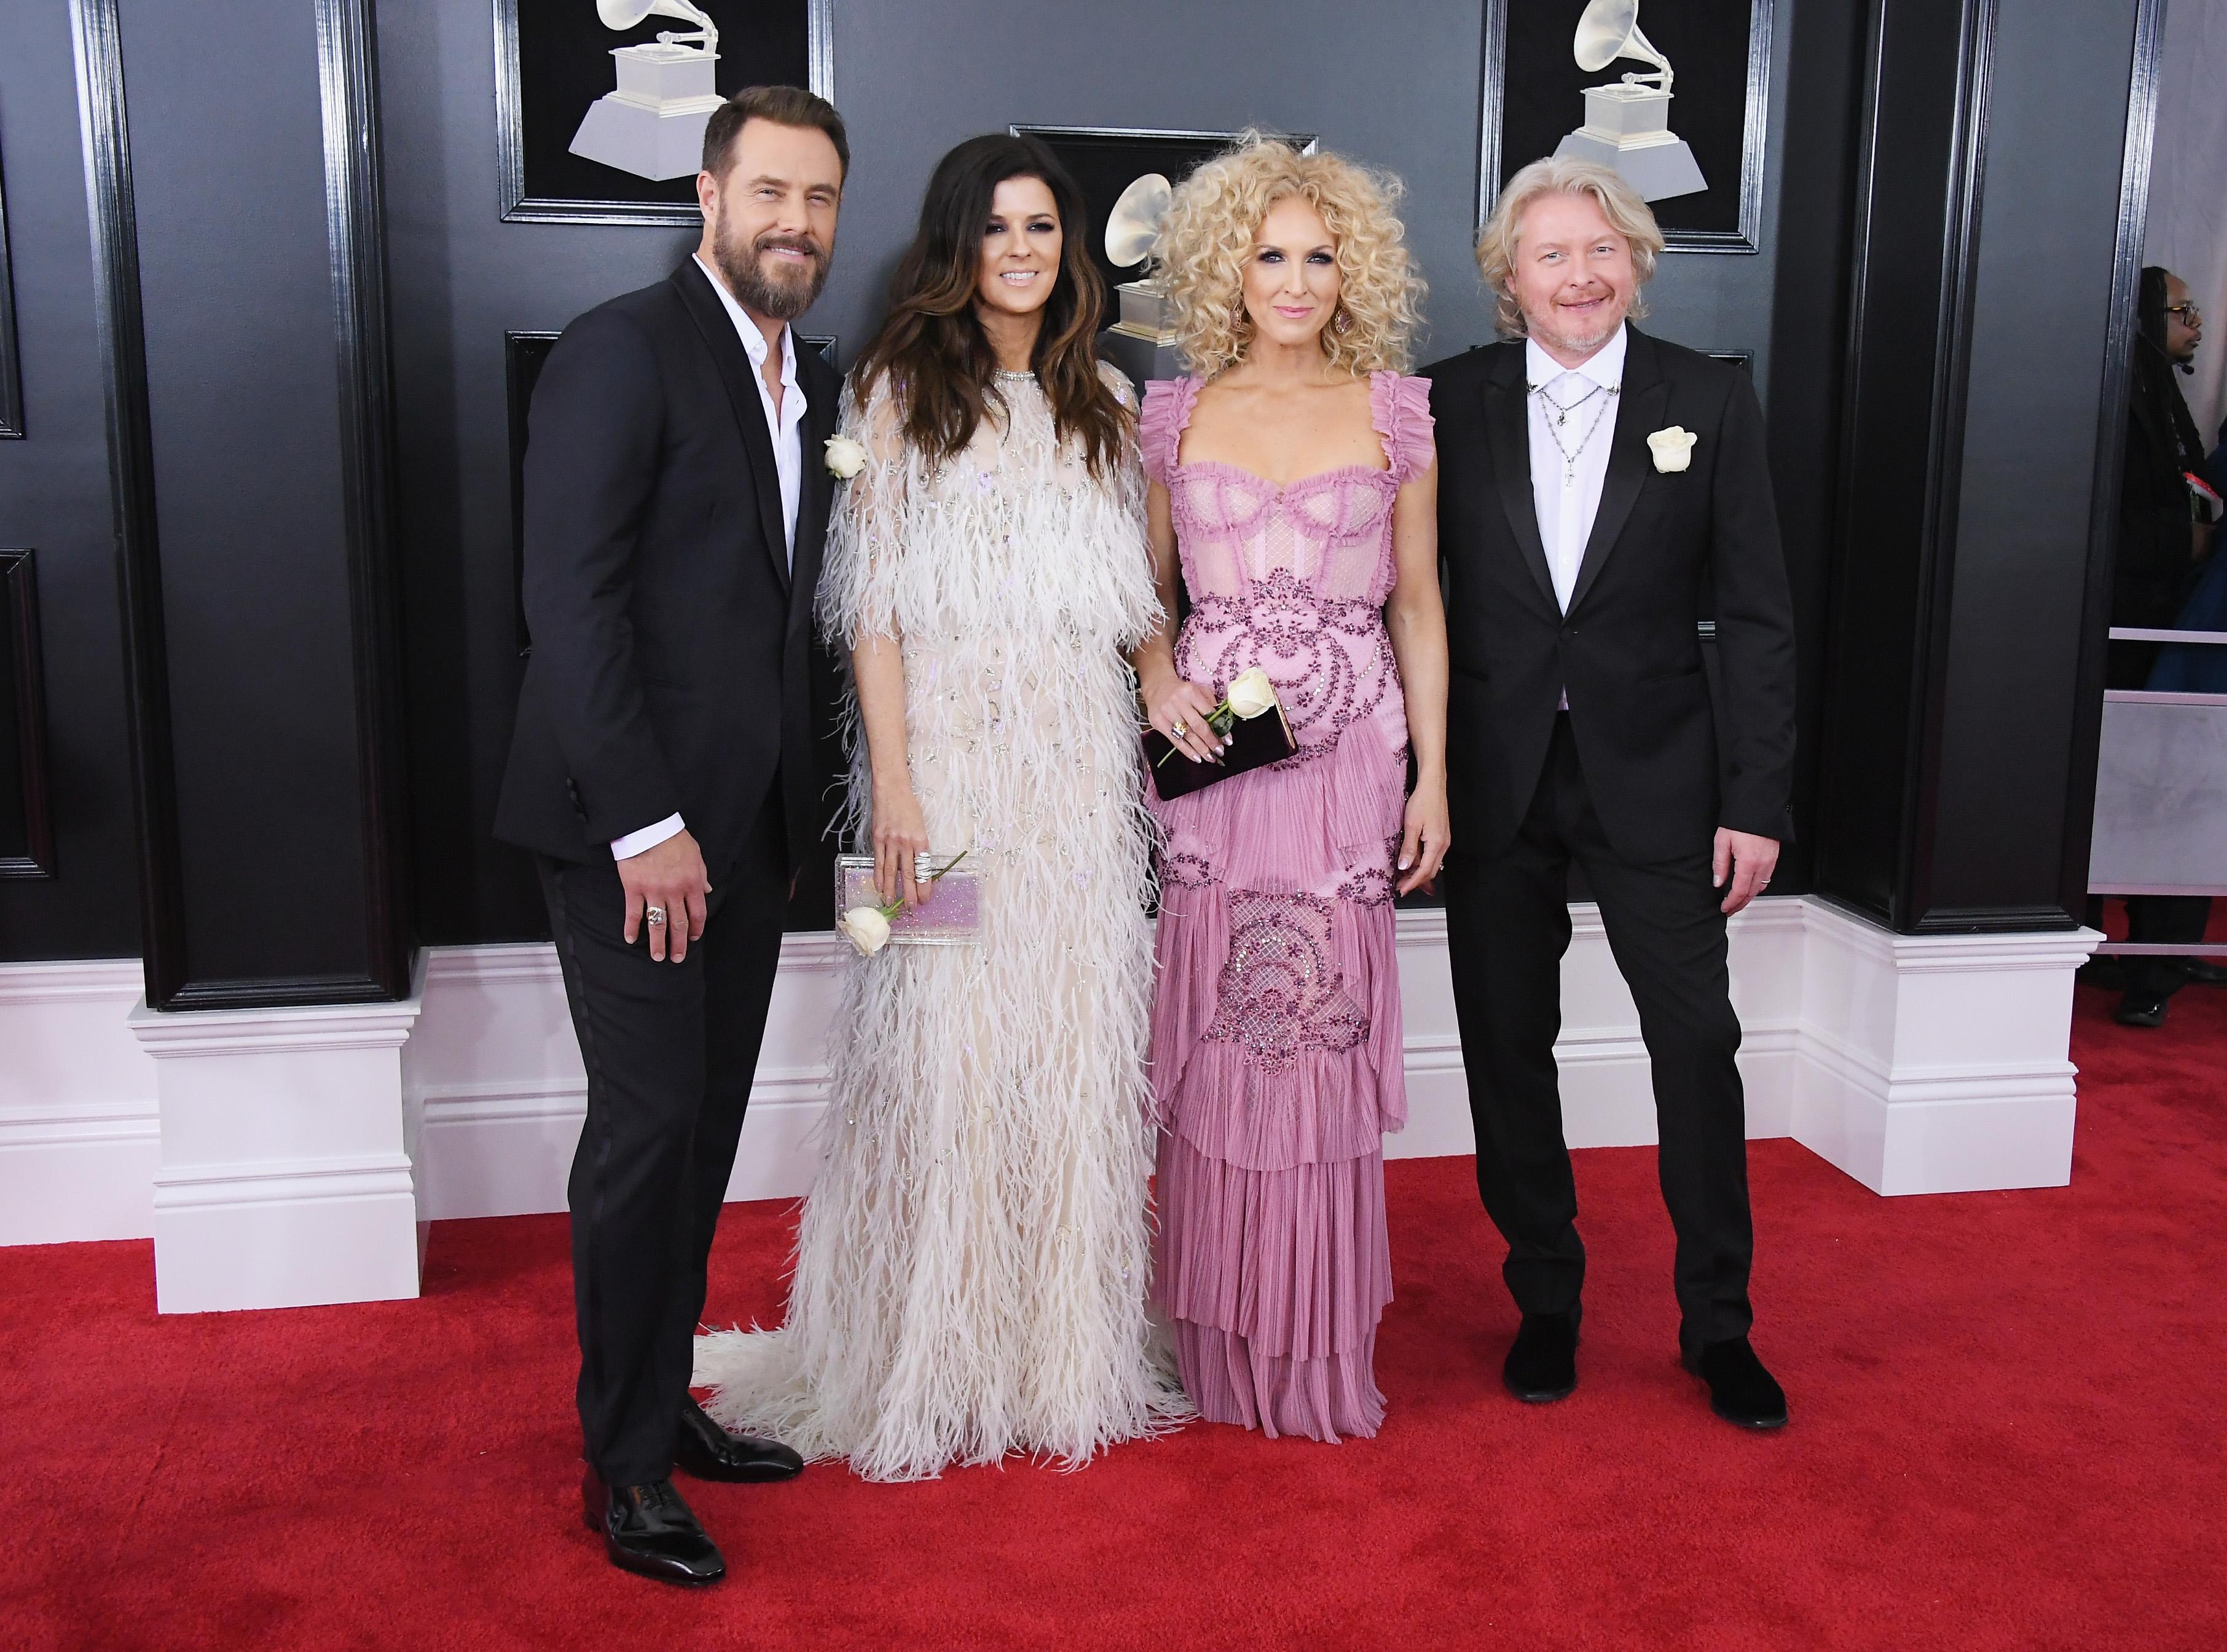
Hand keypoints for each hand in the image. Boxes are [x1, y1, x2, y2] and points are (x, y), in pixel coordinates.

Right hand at [617, 829, 709, 961]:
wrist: (648, 826)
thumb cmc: (673, 838)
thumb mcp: (695, 854)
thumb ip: (701, 875)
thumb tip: (708, 890)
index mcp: (691, 883)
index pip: (697, 913)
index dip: (696, 929)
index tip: (692, 938)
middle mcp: (674, 891)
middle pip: (678, 923)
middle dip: (678, 944)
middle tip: (677, 958)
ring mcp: (653, 891)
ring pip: (657, 924)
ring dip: (658, 943)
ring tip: (658, 957)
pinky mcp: (634, 889)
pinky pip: (633, 913)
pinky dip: (631, 928)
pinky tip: (631, 939)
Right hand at [872, 783, 929, 907]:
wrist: (892, 790)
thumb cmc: (909, 807)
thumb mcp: (921, 826)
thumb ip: (919, 847)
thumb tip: (918, 868)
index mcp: (921, 840)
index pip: (923, 870)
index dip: (924, 886)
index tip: (925, 899)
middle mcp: (906, 843)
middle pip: (908, 874)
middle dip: (910, 893)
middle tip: (911, 908)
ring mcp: (890, 842)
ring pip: (891, 871)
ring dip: (891, 889)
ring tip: (892, 903)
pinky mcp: (878, 839)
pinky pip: (878, 862)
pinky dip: (878, 876)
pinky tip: (879, 887)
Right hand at [1141, 667, 1223, 766]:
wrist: (1158, 686)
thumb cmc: (1182, 691)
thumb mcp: (1198, 690)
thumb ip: (1210, 703)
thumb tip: (1222, 723)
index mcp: (1191, 692)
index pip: (1209, 713)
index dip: (1219, 728)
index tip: (1228, 740)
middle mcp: (1178, 702)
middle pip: (1198, 726)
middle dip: (1211, 741)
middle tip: (1220, 751)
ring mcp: (1167, 713)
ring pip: (1187, 735)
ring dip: (1200, 749)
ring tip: (1210, 758)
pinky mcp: (1158, 722)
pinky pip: (1175, 740)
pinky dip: (1187, 751)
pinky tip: (1196, 758)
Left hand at [1396, 777, 1450, 895]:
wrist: (1433, 786)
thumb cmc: (1423, 801)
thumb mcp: (1411, 826)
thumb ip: (1408, 848)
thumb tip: (1405, 866)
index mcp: (1436, 844)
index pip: (1425, 871)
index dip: (1413, 883)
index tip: (1402, 889)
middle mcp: (1443, 844)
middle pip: (1431, 871)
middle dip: (1416, 881)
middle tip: (1400, 884)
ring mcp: (1444, 840)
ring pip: (1432, 863)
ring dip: (1418, 871)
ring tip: (1403, 874)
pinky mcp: (1441, 836)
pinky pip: (1432, 855)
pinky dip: (1422, 861)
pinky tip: (1412, 860)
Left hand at [1713, 827, 1779, 915]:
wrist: (1757, 807)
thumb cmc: (1740, 821)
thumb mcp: (1722, 841)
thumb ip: (1720, 864)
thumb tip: (1718, 882)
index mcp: (1748, 862)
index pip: (1739, 891)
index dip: (1731, 903)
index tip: (1724, 908)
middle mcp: (1762, 865)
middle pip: (1751, 893)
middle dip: (1740, 904)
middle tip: (1730, 909)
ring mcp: (1770, 862)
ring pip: (1760, 888)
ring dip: (1749, 897)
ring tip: (1737, 901)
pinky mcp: (1774, 857)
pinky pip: (1766, 878)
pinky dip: (1757, 887)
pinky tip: (1749, 886)